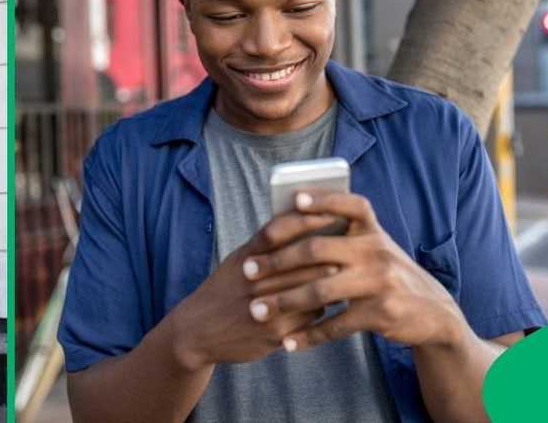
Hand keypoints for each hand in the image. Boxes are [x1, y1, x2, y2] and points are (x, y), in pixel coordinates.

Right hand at [167, 210, 340, 367]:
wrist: (196, 331)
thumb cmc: (223, 291)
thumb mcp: (236, 262)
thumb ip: (265, 247)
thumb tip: (304, 224)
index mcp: (244, 258)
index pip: (277, 231)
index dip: (305, 220)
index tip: (330, 214)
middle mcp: (253, 281)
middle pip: (302, 261)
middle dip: (329, 254)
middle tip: (351, 247)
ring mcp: (264, 308)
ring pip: (312, 290)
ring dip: (330, 282)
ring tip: (344, 274)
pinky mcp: (273, 333)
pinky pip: (310, 318)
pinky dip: (321, 309)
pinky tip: (325, 303)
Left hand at [242, 191, 466, 351]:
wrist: (433, 313)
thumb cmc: (385, 273)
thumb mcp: (373, 248)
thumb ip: (341, 236)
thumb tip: (290, 217)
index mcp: (372, 231)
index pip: (350, 205)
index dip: (324, 199)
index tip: (295, 200)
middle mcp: (377, 252)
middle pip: (317, 249)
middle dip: (276, 261)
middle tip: (246, 271)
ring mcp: (380, 283)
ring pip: (320, 290)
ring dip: (283, 302)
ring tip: (256, 310)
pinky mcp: (381, 313)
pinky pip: (336, 324)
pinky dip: (309, 335)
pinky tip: (288, 342)